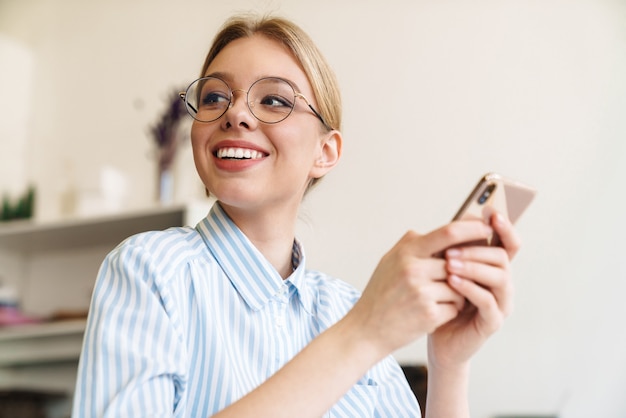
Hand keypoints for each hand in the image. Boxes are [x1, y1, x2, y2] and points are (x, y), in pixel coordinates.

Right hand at [347, 218, 495, 357]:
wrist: (366, 329)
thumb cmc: (380, 293)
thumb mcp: (390, 261)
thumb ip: (413, 244)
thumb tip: (443, 232)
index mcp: (406, 252)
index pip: (448, 233)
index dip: (472, 229)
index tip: (487, 228)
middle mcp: (414, 269)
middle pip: (457, 263)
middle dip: (463, 271)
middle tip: (457, 278)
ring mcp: (421, 292)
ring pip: (459, 286)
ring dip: (456, 293)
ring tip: (436, 299)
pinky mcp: (429, 314)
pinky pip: (455, 306)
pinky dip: (449, 310)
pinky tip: (433, 313)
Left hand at [427, 212, 519, 369]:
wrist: (435, 335)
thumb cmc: (440, 298)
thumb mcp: (444, 269)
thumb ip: (453, 248)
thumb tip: (455, 220)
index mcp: (493, 268)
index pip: (508, 243)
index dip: (505, 227)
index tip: (492, 213)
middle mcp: (502, 284)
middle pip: (503, 258)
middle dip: (477, 250)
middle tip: (451, 249)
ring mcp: (501, 303)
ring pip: (500, 278)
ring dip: (474, 267)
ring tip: (449, 264)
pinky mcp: (492, 322)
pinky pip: (488, 302)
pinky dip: (471, 288)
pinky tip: (452, 281)